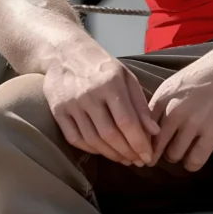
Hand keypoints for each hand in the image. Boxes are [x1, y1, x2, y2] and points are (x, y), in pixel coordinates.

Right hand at [44, 41, 159, 166]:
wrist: (66, 52)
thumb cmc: (102, 66)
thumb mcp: (126, 77)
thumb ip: (140, 104)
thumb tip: (154, 132)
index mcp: (111, 83)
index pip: (127, 122)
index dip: (139, 143)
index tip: (148, 156)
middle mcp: (90, 95)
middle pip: (110, 134)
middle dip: (127, 152)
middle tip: (138, 161)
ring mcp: (71, 104)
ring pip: (93, 140)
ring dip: (111, 155)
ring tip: (124, 158)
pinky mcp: (58, 111)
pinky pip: (75, 139)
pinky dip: (91, 150)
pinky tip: (103, 151)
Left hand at [148, 47, 212, 171]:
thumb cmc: (206, 75)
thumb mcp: (176, 84)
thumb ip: (162, 104)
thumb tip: (148, 128)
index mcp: (163, 97)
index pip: (144, 129)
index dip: (146, 141)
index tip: (150, 147)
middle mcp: (174, 110)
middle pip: (156, 146)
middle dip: (159, 153)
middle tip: (167, 152)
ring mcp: (193, 122)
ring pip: (174, 155)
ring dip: (178, 156)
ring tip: (186, 149)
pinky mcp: (212, 133)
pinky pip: (194, 161)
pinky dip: (192, 163)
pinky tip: (196, 155)